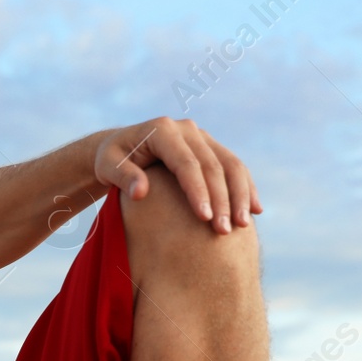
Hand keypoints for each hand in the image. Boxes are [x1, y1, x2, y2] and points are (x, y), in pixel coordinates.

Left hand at [93, 118, 261, 234]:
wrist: (121, 148)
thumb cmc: (111, 160)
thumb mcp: (107, 166)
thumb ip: (123, 177)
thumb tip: (141, 192)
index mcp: (163, 130)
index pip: (186, 163)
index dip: (198, 191)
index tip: (205, 218)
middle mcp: (187, 129)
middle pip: (213, 165)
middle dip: (222, 199)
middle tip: (225, 231)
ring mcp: (202, 137)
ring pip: (230, 165)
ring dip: (240, 195)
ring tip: (242, 225)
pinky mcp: (211, 147)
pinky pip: (234, 167)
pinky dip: (246, 187)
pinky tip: (254, 211)